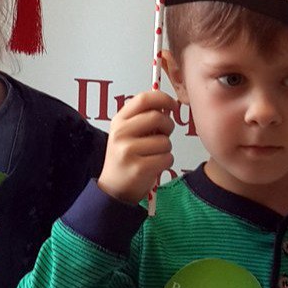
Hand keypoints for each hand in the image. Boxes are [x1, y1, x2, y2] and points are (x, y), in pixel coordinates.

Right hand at [97, 89, 176, 203]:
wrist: (114, 189)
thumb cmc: (127, 159)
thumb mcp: (128, 134)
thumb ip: (144, 119)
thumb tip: (167, 106)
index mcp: (119, 121)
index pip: (144, 99)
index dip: (163, 98)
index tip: (173, 105)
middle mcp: (121, 133)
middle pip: (158, 117)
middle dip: (168, 126)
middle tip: (163, 136)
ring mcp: (128, 151)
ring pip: (165, 141)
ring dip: (166, 149)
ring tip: (153, 156)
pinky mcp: (139, 168)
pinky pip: (167, 158)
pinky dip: (166, 163)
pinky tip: (154, 166)